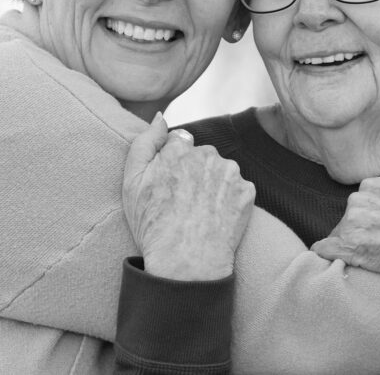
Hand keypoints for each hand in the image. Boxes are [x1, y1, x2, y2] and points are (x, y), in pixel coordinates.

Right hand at [122, 114, 255, 280]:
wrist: (186, 262)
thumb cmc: (153, 225)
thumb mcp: (132, 183)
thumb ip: (144, 142)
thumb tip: (161, 117)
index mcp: (178, 149)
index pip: (179, 142)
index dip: (172, 163)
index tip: (168, 185)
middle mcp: (207, 154)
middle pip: (201, 155)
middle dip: (194, 170)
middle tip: (183, 201)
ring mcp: (230, 173)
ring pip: (221, 170)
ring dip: (213, 183)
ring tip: (199, 211)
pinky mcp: (247, 191)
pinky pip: (237, 188)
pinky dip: (229, 199)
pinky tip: (216, 217)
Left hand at [311, 177, 379, 279]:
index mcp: (375, 186)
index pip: (359, 207)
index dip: (369, 225)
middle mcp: (360, 199)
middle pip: (346, 224)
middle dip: (358, 239)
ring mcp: (354, 221)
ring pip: (338, 240)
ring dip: (351, 253)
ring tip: (377, 263)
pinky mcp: (352, 246)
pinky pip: (325, 251)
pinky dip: (329, 259)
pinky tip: (340, 267)